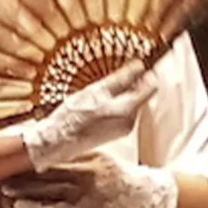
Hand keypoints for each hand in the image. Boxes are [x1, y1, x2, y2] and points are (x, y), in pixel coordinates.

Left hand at [3, 155, 179, 207]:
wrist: (144, 196)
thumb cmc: (116, 176)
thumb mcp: (97, 159)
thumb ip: (73, 158)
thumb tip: (45, 154)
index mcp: (85, 168)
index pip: (50, 169)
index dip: (28, 172)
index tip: (10, 172)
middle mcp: (83, 187)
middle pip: (46, 188)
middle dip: (22, 189)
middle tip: (4, 189)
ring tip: (16, 207)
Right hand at [14, 61, 153, 169]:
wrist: (56, 142)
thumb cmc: (71, 117)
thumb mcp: (96, 90)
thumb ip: (122, 78)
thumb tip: (139, 66)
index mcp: (128, 110)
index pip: (151, 86)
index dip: (147, 73)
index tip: (139, 65)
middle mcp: (130, 122)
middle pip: (141, 96)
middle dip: (131, 84)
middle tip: (113, 76)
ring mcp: (123, 129)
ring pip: (130, 104)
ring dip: (120, 95)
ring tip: (99, 92)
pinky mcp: (115, 133)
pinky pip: (121, 114)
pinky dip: (113, 105)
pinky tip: (96, 104)